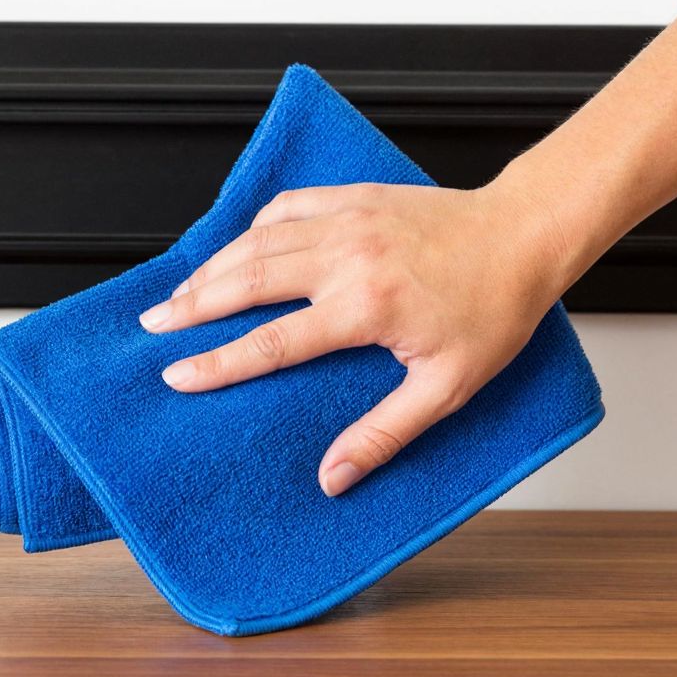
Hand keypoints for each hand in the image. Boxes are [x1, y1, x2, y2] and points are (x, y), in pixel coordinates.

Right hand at [138, 181, 570, 496]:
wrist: (523, 236)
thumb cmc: (494, 312)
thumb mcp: (448, 387)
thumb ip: (386, 434)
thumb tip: (334, 479)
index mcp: (365, 307)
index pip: (271, 342)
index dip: (218, 363)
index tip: (177, 376)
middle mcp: (345, 258)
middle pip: (246, 281)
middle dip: (191, 305)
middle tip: (152, 325)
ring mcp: (345, 220)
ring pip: (255, 241)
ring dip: (210, 267)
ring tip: (177, 293)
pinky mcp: (351, 197)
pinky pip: (284, 207)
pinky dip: (250, 227)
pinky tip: (234, 246)